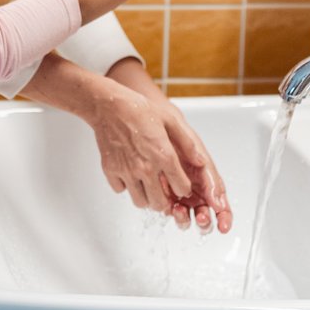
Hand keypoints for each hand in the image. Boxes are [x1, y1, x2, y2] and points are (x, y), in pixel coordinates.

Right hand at [104, 59, 232, 233]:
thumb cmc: (139, 109)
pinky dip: (126, 186)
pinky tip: (129, 173)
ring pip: (140, 202)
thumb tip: (200, 161)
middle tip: (164, 190)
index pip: (181, 188)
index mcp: (163, 155)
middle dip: (166, 200)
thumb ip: (187, 143)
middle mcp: (145, 168)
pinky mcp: (110, 170)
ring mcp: (126, 171)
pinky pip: (120, 190)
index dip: (183, 187)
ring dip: (146, 196)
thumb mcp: (170, 120)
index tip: (180, 183)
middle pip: (160, 204)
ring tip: (147, 183)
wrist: (109, 105)